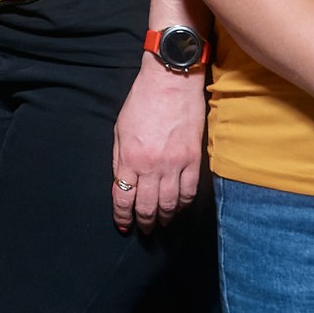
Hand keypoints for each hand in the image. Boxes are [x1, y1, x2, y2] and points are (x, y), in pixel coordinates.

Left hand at [112, 59, 204, 231]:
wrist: (171, 82)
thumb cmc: (142, 102)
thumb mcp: (120, 130)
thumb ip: (120, 159)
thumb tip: (122, 185)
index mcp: (129, 158)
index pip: (123, 198)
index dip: (122, 216)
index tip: (123, 225)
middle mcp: (151, 166)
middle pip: (146, 206)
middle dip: (143, 222)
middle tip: (144, 230)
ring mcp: (174, 164)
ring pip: (169, 204)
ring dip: (163, 218)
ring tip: (161, 223)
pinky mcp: (193, 159)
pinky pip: (189, 191)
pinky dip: (183, 204)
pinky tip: (178, 207)